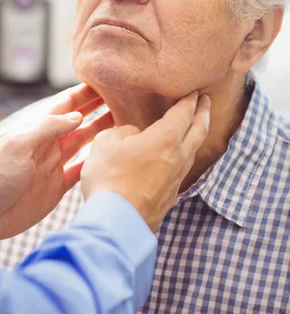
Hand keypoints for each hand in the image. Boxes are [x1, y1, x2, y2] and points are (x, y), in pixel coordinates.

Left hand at [0, 84, 111, 242]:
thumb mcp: (17, 145)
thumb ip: (47, 128)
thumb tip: (77, 116)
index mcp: (37, 130)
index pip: (65, 105)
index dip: (84, 93)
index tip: (105, 81)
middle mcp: (49, 144)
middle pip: (79, 121)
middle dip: (99, 108)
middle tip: (124, 98)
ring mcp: (54, 164)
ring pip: (84, 142)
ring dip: (102, 132)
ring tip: (125, 122)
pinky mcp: (58, 186)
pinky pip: (82, 169)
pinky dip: (96, 161)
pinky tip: (112, 155)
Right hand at [81, 93, 209, 231]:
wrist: (116, 222)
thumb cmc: (110, 178)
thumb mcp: (108, 143)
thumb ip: (124, 132)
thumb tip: (134, 135)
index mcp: (165, 139)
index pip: (183, 113)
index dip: (189, 99)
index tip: (194, 90)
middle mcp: (178, 157)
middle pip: (199, 130)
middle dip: (203, 113)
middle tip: (206, 101)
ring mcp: (177, 179)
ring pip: (193, 150)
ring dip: (197, 134)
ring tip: (194, 126)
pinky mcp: (170, 196)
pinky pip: (182, 168)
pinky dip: (184, 154)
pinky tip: (175, 156)